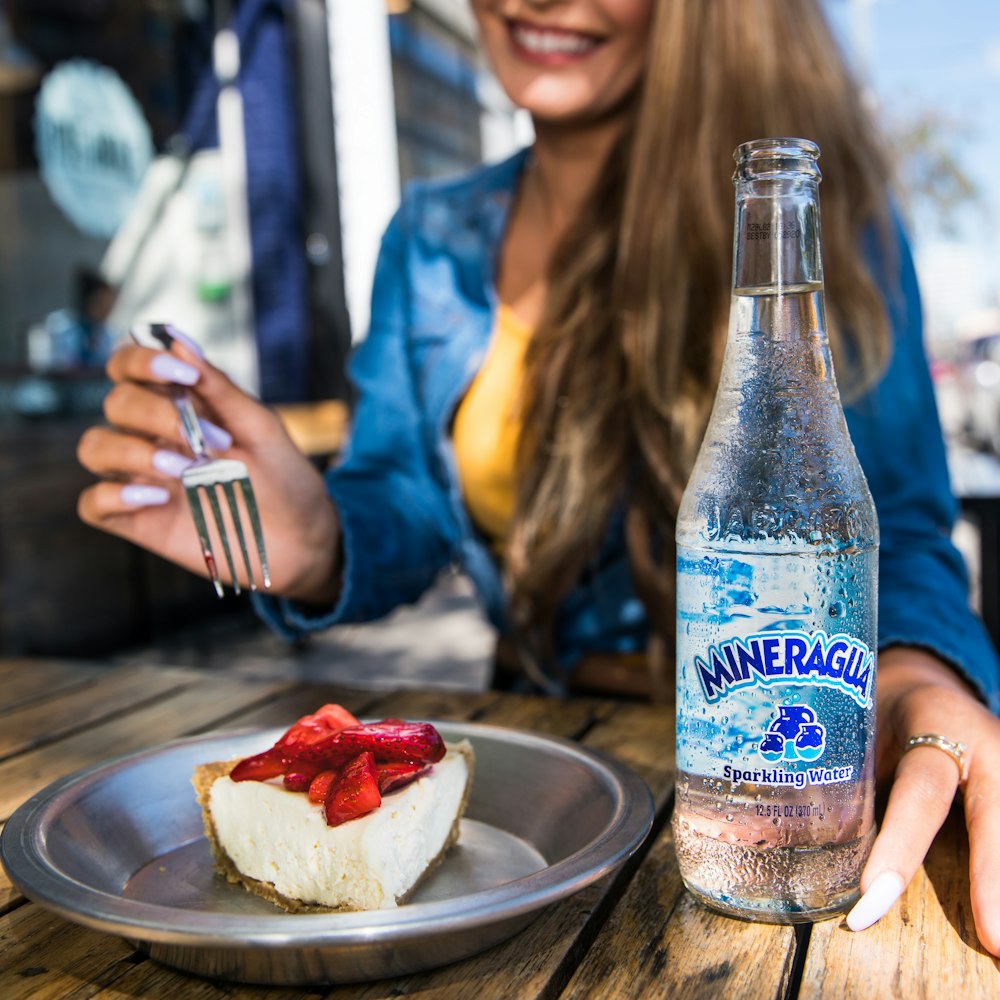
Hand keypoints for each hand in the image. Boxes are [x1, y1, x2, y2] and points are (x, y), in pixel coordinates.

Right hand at [77, 337, 340, 602]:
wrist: (302, 538)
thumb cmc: (284, 477)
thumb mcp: (260, 427)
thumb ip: (219, 388)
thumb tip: (177, 341)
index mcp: (180, 405)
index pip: (129, 366)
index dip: (141, 361)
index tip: (183, 376)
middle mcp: (153, 436)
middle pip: (116, 403)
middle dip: (156, 414)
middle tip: (207, 440)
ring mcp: (143, 477)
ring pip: (94, 447)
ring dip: (131, 450)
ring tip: (182, 469)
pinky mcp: (139, 519)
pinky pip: (93, 503)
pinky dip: (114, 495)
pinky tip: (158, 498)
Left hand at [846, 646, 999, 954]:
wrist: (925, 684)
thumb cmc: (878, 710)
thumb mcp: (859, 727)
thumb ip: (838, 774)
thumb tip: (760, 833)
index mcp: (935, 723)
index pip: (919, 792)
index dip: (900, 847)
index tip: (876, 896)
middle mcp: (984, 745)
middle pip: (993, 816)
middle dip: (992, 881)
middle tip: (995, 944)